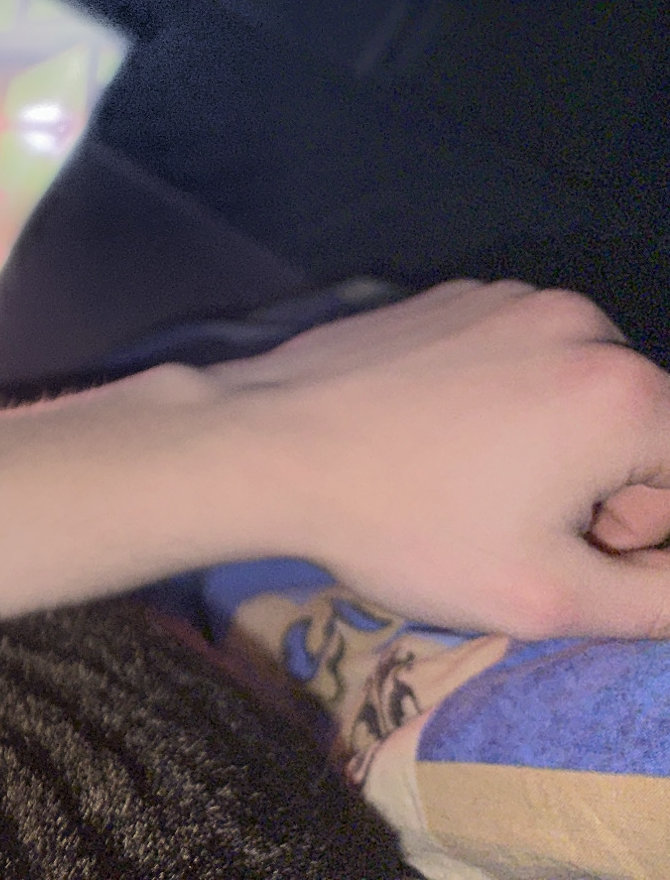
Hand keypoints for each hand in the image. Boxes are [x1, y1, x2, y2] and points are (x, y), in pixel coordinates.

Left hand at [223, 281, 669, 637]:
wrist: (265, 448)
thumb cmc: (404, 526)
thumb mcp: (550, 596)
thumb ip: (662, 597)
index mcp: (627, 392)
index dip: (645, 531)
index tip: (574, 546)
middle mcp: (581, 323)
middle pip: (645, 429)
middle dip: (605, 489)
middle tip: (510, 524)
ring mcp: (511, 298)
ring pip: (582, 391)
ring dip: (554, 445)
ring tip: (465, 483)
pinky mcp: (453, 296)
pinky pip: (519, 359)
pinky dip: (503, 401)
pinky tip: (433, 440)